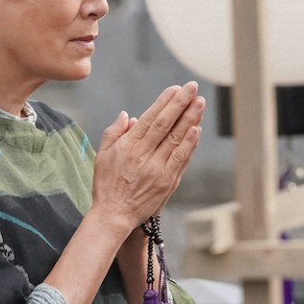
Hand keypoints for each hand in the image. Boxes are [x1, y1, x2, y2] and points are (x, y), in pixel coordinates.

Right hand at [90, 82, 204, 230]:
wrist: (114, 215)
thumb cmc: (106, 185)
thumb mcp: (102, 156)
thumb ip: (114, 133)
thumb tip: (128, 115)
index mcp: (127, 147)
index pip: (149, 119)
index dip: (164, 102)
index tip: (175, 89)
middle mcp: (143, 156)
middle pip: (166, 124)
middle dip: (180, 104)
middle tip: (192, 87)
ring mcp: (157, 169)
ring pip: (176, 139)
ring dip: (190, 119)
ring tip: (200, 103)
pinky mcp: (167, 182)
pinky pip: (181, 159)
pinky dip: (189, 144)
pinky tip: (197, 129)